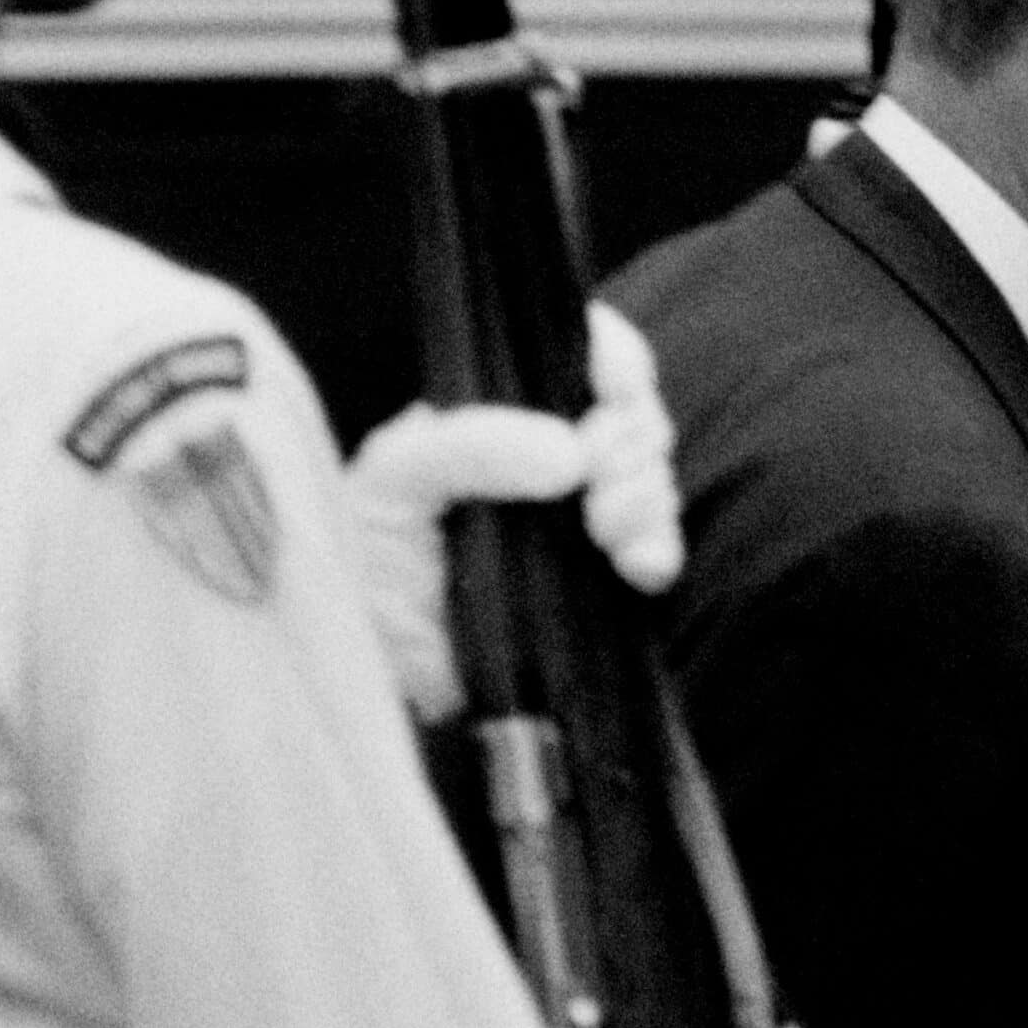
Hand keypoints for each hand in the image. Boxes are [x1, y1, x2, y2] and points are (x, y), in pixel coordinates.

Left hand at [345, 304, 684, 720]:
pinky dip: (660, 551)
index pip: (581, 352)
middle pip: (633, 412)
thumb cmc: (366, 559)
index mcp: (501, 411)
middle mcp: (549, 453)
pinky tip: (638, 570)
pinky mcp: (602, 580)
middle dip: (631, 442)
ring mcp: (580, 517)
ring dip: (646, 498)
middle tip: (597, 488)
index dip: (614, 360)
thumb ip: (472, 444)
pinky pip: (661, 548)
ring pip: (654, 475)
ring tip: (604, 534)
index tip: (612, 391)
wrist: (372, 675)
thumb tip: (573, 453)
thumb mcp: (395, 478)